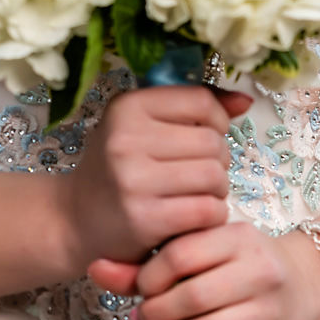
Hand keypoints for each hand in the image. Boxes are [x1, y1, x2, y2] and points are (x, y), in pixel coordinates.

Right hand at [60, 85, 249, 271]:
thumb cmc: (118, 168)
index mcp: (127, 107)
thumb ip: (194, 109)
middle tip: (196, 174)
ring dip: (216, 190)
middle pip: (212, 141)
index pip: (201, 100)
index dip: (217, 120)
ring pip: (214, 175)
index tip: (204, 137)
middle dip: (216, 160)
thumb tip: (245, 101)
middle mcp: (126, 139)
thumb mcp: (142, 127)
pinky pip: (207, 210)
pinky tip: (194, 217)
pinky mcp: (144, 219)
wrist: (75, 219)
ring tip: (196, 195)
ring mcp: (133, 179)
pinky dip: (211, 215)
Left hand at [89, 222, 319, 319]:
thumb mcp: (199, 249)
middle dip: (155, 313)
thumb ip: (147, 262)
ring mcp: (267, 309)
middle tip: (136, 319)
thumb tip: (94, 268)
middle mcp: (259, 270)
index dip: (151, 276)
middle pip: (194, 298)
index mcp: (239, 237)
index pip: (183, 255)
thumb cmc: (235, 262)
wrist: (300, 283)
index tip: (139, 288)